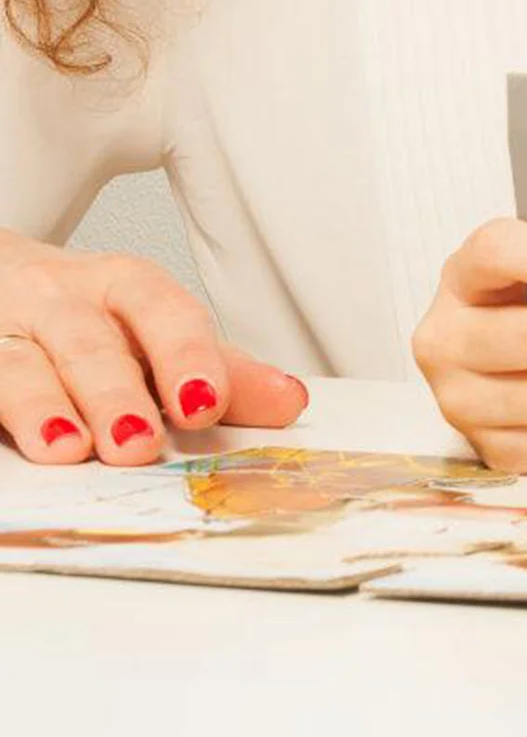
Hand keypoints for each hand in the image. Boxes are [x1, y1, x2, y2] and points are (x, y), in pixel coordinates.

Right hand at [0, 232, 308, 465]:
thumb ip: (221, 370)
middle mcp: (64, 301)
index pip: (163, 313)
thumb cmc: (91, 316)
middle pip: (92, 343)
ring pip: (21, 365)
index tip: (206, 404)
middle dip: (116, 393)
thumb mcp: (156, 333)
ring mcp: (7, 330)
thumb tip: (289, 401)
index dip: (186, 357)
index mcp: (126, 288)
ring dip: (44, 406)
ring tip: (69, 448)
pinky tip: (13, 445)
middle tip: (139, 443)